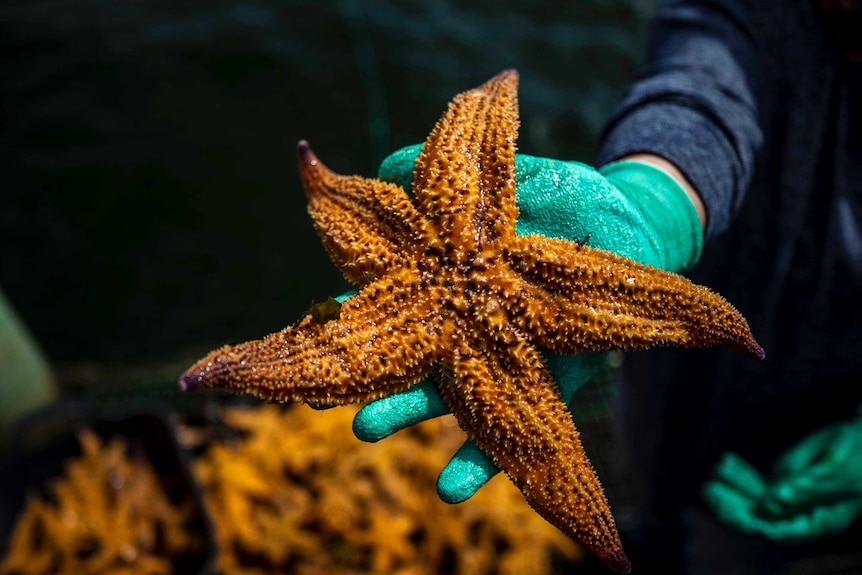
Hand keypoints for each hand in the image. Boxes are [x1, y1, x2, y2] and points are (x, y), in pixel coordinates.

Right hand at [353, 144, 703, 502]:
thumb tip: (384, 166)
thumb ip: (456, 175)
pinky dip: (478, 464)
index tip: (319, 317)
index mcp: (452, 280)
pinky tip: (447, 489)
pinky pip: (511, 434)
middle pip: (408, 354)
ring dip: (406, 413)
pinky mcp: (545, 384)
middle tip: (324, 388)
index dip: (353, 310)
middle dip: (367, 371)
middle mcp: (468, 325)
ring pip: (445, 396)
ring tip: (365, 429)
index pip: (392, 298)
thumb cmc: (568, 200)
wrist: (636, 231)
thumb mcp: (513, 176)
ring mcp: (503, 358)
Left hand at [704, 413, 861, 542]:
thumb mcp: (837, 468)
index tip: (737, 513)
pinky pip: (756, 485)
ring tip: (714, 472)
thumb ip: (807, 486)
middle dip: (734, 506)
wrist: (861, 440)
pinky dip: (740, 474)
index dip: (760, 525)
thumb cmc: (857, 453)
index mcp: (823, 520)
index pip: (786, 532)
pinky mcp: (781, 485)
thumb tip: (772, 502)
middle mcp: (802, 515)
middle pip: (762, 520)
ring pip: (754, 502)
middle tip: (710, 490)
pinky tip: (725, 461)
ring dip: (731, 488)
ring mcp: (790, 501)